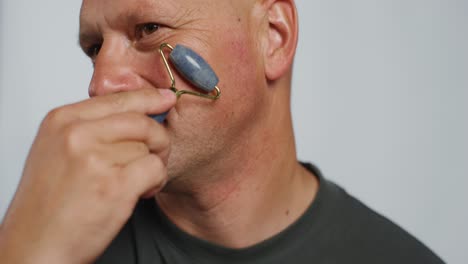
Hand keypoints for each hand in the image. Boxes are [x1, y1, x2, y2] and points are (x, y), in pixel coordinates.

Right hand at [0, 88, 175, 263]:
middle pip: (140, 121)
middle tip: (157, 154)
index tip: (166, 99)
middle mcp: (77, 134)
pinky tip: (142, 192)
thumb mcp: (59, 150)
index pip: (118, 98)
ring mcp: (95, 159)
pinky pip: (156, 168)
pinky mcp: (115, 185)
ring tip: (135, 183)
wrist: (37, 245)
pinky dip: (157, 181)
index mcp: (62, 120)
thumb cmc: (50, 203)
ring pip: (149, 147)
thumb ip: (92, 128)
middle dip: (158, 138)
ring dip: (153, 165)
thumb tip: (137, 112)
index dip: (148, 99)